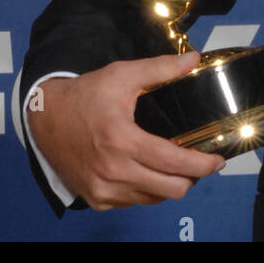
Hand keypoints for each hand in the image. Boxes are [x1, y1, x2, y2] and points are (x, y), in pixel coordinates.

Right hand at [27, 52, 225, 210]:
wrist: (45, 119)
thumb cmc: (86, 95)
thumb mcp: (122, 75)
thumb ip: (160, 69)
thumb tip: (194, 60)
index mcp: (122, 141)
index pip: (173, 162)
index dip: (201, 164)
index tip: (218, 160)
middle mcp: (113, 172)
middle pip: (170, 189)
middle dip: (192, 177)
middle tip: (199, 162)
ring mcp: (103, 190)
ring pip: (153, 199)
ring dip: (169, 185)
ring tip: (175, 166)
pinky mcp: (96, 199)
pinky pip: (133, 202)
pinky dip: (147, 191)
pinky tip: (149, 172)